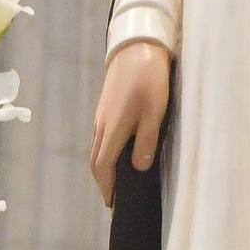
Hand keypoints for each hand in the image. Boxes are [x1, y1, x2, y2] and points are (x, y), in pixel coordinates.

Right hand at [90, 40, 171, 206]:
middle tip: (112, 197)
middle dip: (101, 181)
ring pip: (96, 148)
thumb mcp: (155, 112)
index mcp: (113, 129)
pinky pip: (100, 137)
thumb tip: (138, 168)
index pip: (103, 166)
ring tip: (114, 180)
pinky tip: (116, 153)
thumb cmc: (150, 79)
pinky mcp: (105, 108)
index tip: (112, 202)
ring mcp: (101, 115)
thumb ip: (146, 142)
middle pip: (95, 160)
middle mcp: (102, 125)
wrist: (137, 47)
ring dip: (102, 167)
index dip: (107, 186)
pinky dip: (104, 152)